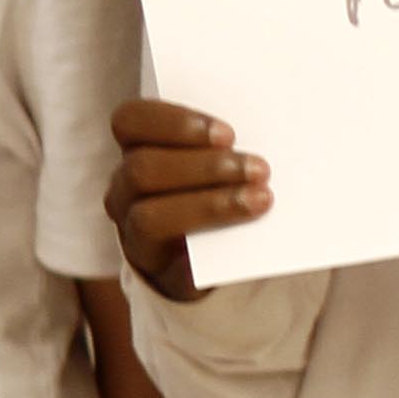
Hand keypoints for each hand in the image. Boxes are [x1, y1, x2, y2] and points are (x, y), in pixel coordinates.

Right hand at [108, 96, 272, 297]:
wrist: (225, 251)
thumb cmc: (225, 185)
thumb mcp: (221, 155)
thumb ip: (228, 141)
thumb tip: (274, 124)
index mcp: (136, 150)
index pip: (130, 122)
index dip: (174, 122)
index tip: (228, 133)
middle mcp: (125, 192)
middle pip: (141, 170)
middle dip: (203, 167)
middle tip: (259, 168)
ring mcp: (135, 235)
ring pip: (147, 216)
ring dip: (209, 204)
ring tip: (260, 199)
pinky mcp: (162, 275)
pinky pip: (175, 266)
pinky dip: (212, 248)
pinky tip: (246, 236)